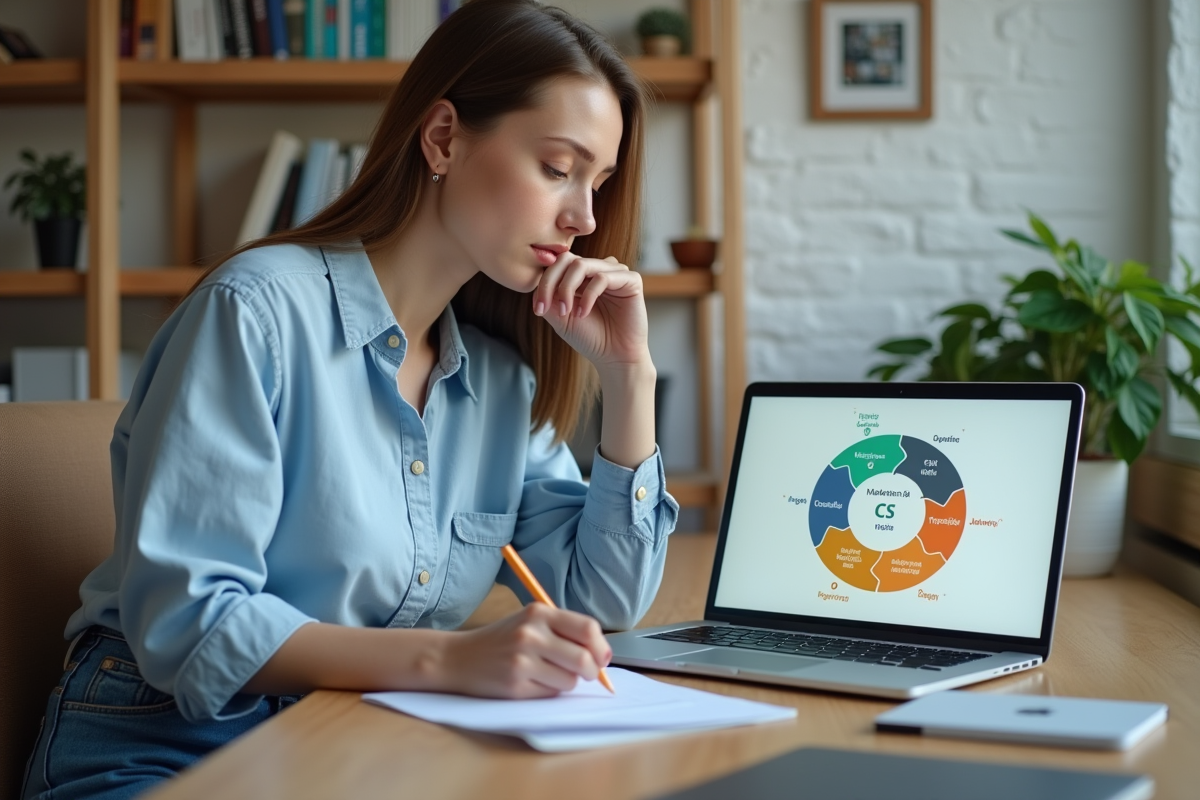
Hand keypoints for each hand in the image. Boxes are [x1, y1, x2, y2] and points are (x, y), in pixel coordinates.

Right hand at [438, 603, 611, 697]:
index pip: (587, 628)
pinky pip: (551, 693)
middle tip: (588, 673)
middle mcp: (530, 634)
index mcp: (538, 613)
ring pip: (570, 680)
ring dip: (567, 681)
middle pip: (583, 659)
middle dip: (592, 671)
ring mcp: (522, 661)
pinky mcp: (515, 685)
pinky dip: (549, 691)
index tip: (602, 657)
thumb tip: (601, 655)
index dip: (601, 646)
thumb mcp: (529, 621)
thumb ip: (563, 631)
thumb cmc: (501, 640)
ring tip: (549, 674)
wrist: (458, 658)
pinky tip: (532, 682)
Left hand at [532, 254, 650, 368]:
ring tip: (567, 313)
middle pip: (566, 259)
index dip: (544, 284)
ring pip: (582, 265)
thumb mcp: (561, 318)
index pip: (557, 264)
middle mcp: (598, 269)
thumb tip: (536, 282)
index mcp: (582, 276)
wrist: (615, 358)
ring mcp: (615, 272)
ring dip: (567, 289)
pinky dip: (588, 296)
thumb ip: (548, 298)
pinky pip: (603, 277)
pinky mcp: (631, 280)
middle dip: (551, 283)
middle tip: (547, 308)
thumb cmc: (590, 338)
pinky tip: (583, 313)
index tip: (538, 310)